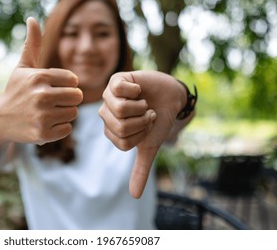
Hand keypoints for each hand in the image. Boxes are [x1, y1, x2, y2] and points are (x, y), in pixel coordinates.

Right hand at [0, 17, 82, 144]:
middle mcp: (41, 95)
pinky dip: (59, 128)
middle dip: (67, 99)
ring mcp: (42, 116)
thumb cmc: (15, 91)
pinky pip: (67, 128)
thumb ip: (32, 44)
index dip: (65, 85)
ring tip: (47, 112)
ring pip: (73, 112)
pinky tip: (45, 124)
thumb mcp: (22, 67)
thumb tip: (32, 18)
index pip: (74, 80)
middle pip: (77, 96)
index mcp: (39, 76)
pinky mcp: (43, 134)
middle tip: (52, 101)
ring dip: (64, 113)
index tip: (52, 88)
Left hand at [99, 71, 186, 197]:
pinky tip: (138, 90)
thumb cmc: (158, 121)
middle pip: (120, 127)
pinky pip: (119, 89)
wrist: (170, 97)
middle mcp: (106, 114)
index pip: (122, 142)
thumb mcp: (149, 146)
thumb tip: (134, 196)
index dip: (141, 135)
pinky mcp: (116, 80)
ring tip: (144, 102)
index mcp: (110, 130)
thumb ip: (140, 169)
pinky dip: (135, 92)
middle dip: (142, 122)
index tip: (146, 127)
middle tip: (146, 114)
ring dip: (141, 108)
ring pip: (120, 110)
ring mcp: (109, 96)